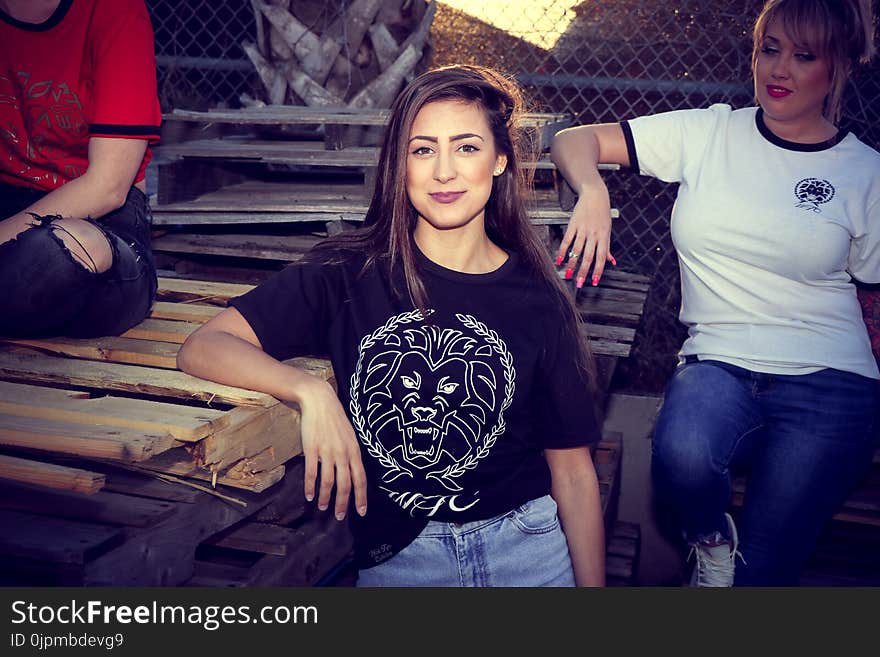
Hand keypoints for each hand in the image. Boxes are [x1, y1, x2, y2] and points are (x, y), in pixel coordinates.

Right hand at [297, 379, 366, 519]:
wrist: (320, 401)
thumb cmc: (335, 418)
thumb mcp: (350, 435)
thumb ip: (352, 453)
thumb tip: (353, 471)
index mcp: (354, 450)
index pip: (361, 479)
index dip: (361, 497)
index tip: (361, 512)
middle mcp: (343, 453)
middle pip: (345, 484)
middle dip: (343, 503)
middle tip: (340, 517)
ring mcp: (327, 452)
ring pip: (329, 482)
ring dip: (326, 498)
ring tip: (323, 508)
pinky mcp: (312, 449)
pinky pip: (312, 473)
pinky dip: (310, 487)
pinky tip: (309, 495)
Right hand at [556, 183, 615, 288]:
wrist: (595, 195)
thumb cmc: (602, 213)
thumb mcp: (607, 230)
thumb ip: (607, 247)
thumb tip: (612, 261)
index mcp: (603, 237)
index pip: (601, 257)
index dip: (598, 270)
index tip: (594, 281)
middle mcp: (594, 234)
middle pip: (588, 256)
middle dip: (583, 271)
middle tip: (579, 283)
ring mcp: (583, 230)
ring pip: (576, 250)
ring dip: (572, 264)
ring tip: (568, 274)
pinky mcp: (573, 225)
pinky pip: (567, 240)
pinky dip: (562, 251)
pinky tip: (559, 260)